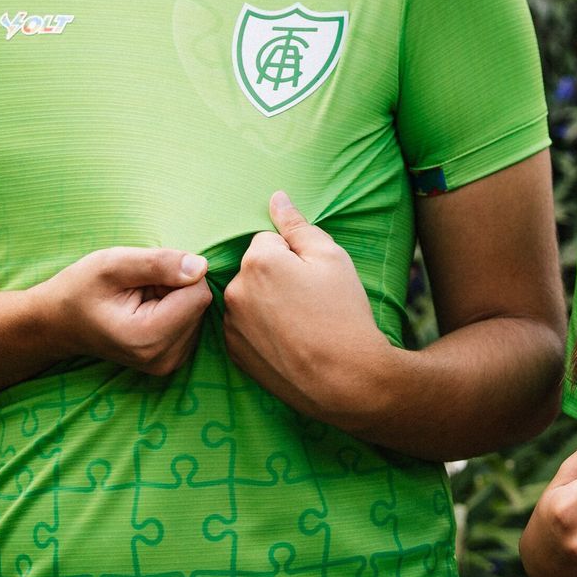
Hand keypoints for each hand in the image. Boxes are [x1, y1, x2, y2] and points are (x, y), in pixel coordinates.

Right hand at [44, 247, 210, 379]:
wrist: (58, 323)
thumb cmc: (80, 289)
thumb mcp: (113, 264)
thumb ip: (159, 264)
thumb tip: (202, 267)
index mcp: (149, 337)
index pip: (198, 293)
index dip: (176, 274)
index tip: (144, 278)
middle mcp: (164, 358)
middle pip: (199, 304)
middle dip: (175, 288)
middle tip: (138, 290)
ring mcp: (169, 364)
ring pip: (197, 313)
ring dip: (173, 299)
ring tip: (138, 301)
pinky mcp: (172, 361)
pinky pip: (191, 323)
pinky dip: (172, 311)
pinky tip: (145, 311)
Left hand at [221, 193, 392, 420]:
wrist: (345, 379)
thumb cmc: (343, 313)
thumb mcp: (331, 258)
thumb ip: (298, 225)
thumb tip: (276, 198)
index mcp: (257, 261)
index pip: (269, 240)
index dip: (296, 257)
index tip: (314, 281)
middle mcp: (234, 290)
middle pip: (255, 268)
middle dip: (277, 277)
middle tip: (310, 303)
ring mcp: (231, 324)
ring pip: (248, 296)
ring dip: (266, 302)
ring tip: (300, 325)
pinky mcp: (233, 352)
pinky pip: (244, 325)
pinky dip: (261, 329)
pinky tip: (288, 342)